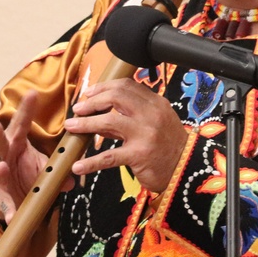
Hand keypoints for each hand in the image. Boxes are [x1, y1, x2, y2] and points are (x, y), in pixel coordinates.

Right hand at [0, 91, 67, 223]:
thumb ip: (57, 169)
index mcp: (15, 142)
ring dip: (0, 170)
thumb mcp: (41, 167)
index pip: (21, 123)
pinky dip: (7, 209)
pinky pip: (3, 203)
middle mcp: (2, 155)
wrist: (5, 196)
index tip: (32, 94)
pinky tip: (11, 215)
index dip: (25, 109)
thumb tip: (72, 178)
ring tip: (4, 169)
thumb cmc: (23, 172)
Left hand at [64, 79, 187, 193]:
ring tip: (71, 127)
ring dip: (85, 124)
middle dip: (92, 102)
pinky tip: (78, 166)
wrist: (186, 170)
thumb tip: (100, 114)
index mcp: (155, 103)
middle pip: (115, 97)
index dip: (103, 88)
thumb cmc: (168, 146)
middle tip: (78, 109)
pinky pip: (109, 157)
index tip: (89, 94)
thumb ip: (131, 116)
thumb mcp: (155, 123)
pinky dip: (91, 162)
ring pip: (108, 122)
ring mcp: (145, 134)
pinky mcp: (139, 155)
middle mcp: (151, 114)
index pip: (126, 86)